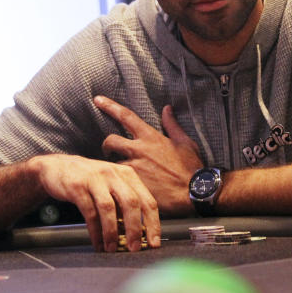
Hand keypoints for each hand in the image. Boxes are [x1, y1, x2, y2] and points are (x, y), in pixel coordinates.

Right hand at [32, 154, 160, 252]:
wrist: (56, 167)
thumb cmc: (90, 181)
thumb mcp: (112, 185)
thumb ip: (125, 204)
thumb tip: (140, 233)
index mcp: (128, 175)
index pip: (147, 200)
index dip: (153, 223)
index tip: (154, 243)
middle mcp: (114, 174)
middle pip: (131, 203)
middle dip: (135, 229)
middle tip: (134, 249)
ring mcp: (95, 179)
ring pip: (109, 208)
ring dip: (112, 232)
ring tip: (112, 249)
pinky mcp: (77, 186)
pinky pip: (89, 212)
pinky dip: (95, 231)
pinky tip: (97, 243)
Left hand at [97, 97, 202, 215]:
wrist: (193, 192)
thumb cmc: (191, 167)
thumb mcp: (185, 142)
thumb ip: (172, 125)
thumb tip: (167, 108)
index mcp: (150, 137)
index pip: (126, 116)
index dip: (110, 106)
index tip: (97, 100)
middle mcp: (138, 150)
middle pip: (110, 140)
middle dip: (106, 144)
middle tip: (108, 150)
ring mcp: (134, 168)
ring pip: (112, 163)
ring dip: (114, 167)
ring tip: (120, 174)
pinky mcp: (132, 185)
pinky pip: (119, 181)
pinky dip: (120, 183)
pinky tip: (124, 188)